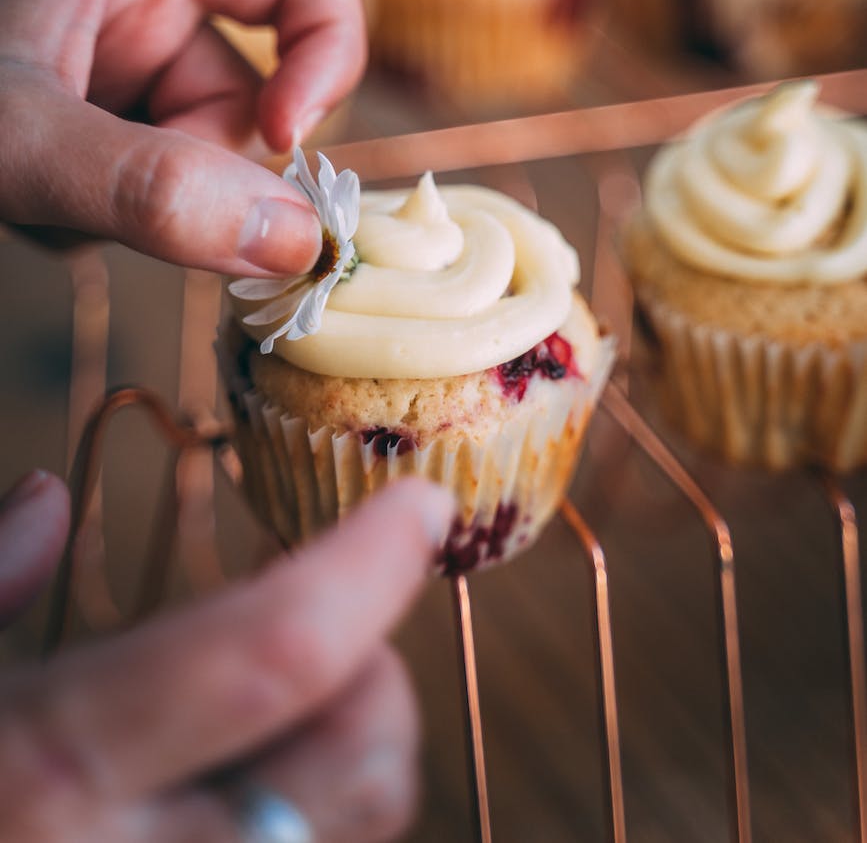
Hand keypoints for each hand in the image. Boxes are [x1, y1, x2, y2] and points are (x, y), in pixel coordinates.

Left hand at [0, 0, 366, 276]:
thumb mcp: (15, 144)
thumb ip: (153, 190)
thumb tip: (298, 242)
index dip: (326, 47)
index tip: (287, 139)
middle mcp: (132, 1)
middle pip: (256, 81)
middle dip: (211, 160)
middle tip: (132, 205)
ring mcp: (110, 68)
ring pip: (207, 148)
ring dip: (156, 201)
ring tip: (57, 208)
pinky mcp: (90, 127)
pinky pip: (157, 181)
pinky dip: (120, 218)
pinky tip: (42, 215)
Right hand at [0, 472, 453, 842]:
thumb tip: (49, 497)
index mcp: (41, 775)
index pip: (270, 650)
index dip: (365, 567)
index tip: (418, 509)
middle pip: (357, 771)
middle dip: (374, 679)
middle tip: (326, 638)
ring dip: (349, 767)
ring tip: (280, 728)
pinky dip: (297, 830)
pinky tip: (228, 809)